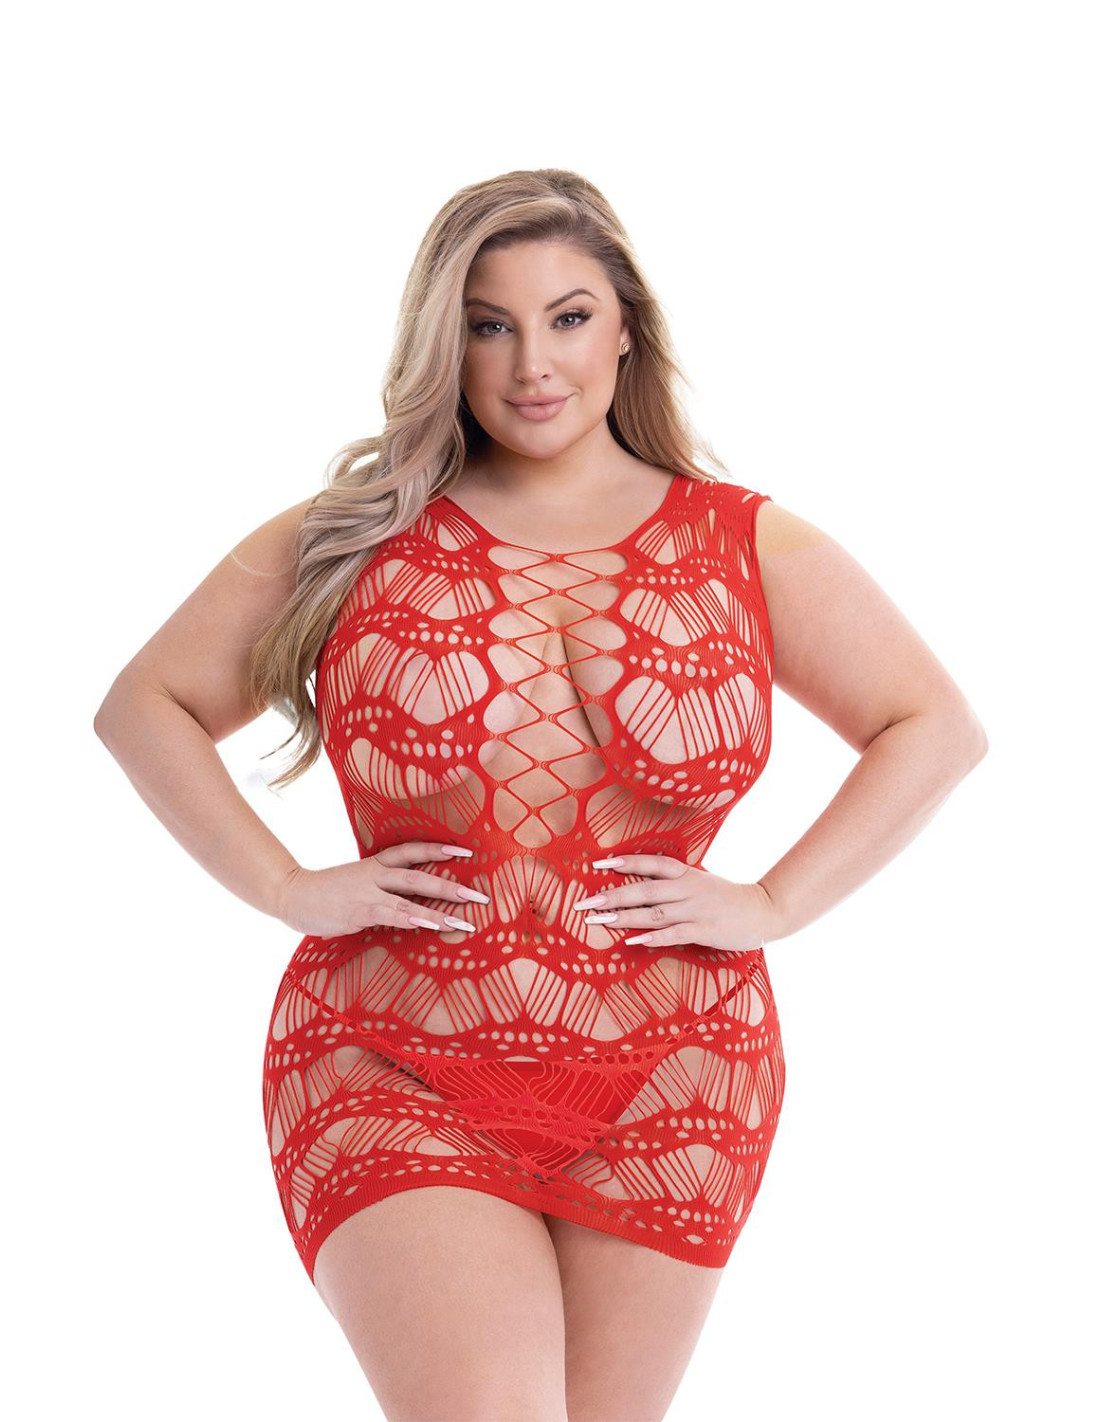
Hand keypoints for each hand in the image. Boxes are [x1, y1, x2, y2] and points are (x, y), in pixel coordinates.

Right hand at [276, 840, 489, 937]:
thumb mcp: (357, 882)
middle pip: (419, 875)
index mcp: (375, 863)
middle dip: (451, 886)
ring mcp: (367, 891)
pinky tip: (427, 924)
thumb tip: (412, 902)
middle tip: (478, 896)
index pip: (411, 850)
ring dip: (438, 911)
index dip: (438, 848)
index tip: (465, 851)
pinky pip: (389, 914)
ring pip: (409, 897)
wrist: (293, 894)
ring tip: (462, 922)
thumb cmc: (327, 892)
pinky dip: (410, 918)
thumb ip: (383, 888)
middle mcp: (375, 873)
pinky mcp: (358, 910)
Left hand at [573, 852, 780, 952]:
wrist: (763, 910)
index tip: (597, 863)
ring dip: (624, 916)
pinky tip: (632, 941)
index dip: (626, 862)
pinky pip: (674, 933)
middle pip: (644, 889)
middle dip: (611, 895)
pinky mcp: (704, 930)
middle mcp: (687, 889)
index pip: (651, 863)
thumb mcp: (699, 881)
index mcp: (686, 874)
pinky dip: (653, 937)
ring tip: (598, 921)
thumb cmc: (726, 897)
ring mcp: (696, 909)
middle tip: (584, 903)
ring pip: (654, 912)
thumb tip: (639, 883)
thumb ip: (673, 882)